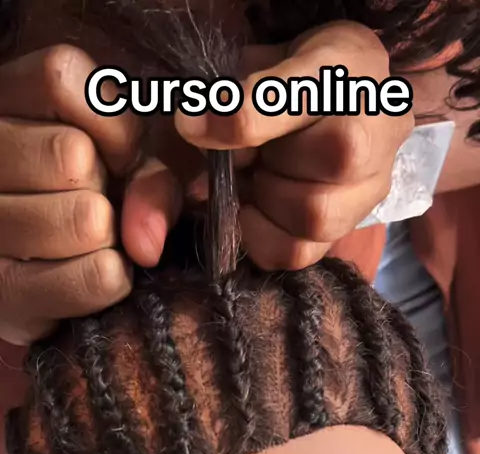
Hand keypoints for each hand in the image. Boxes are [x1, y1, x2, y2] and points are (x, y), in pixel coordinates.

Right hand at [0, 45, 179, 345]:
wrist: (48, 275)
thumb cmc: (92, 198)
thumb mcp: (127, 165)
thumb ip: (152, 175)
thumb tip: (145, 242)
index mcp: (2, 103)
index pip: (58, 79)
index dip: (111, 122)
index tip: (119, 155)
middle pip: (71, 155)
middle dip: (108, 186)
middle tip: (98, 203)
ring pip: (85, 219)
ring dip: (111, 237)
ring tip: (92, 241)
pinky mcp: (5, 292)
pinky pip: (95, 278)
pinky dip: (114, 280)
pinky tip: (96, 273)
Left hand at [175, 21, 413, 269]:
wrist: (320, 106)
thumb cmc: (279, 79)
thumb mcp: (251, 65)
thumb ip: (224, 95)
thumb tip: (192, 130)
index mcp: (351, 60)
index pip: (306, 93)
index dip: (244, 116)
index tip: (191, 123)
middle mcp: (380, 124)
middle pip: (337, 157)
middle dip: (272, 161)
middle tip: (247, 153)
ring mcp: (373, 183)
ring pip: (318, 213)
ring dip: (267, 200)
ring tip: (256, 177)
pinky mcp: (349, 227)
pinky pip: (302, 251)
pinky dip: (262, 236)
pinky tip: (255, 209)